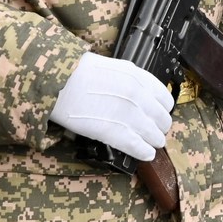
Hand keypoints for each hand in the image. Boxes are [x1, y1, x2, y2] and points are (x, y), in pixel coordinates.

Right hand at [50, 54, 172, 162]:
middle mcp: (138, 96)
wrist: (58, 82)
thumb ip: (129, 80)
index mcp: (138, 77)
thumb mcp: (111, 67)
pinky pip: (139, 147)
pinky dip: (144, 152)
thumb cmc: (77, 72)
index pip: (164, 99)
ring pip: (154, 135)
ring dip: (154, 141)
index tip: (157, 114)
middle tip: (153, 131)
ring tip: (150, 144)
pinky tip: (146, 154)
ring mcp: (129, 115)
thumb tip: (135, 93)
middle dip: (159, 127)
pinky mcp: (115, 133)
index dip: (162, 110)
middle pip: (162, 119)